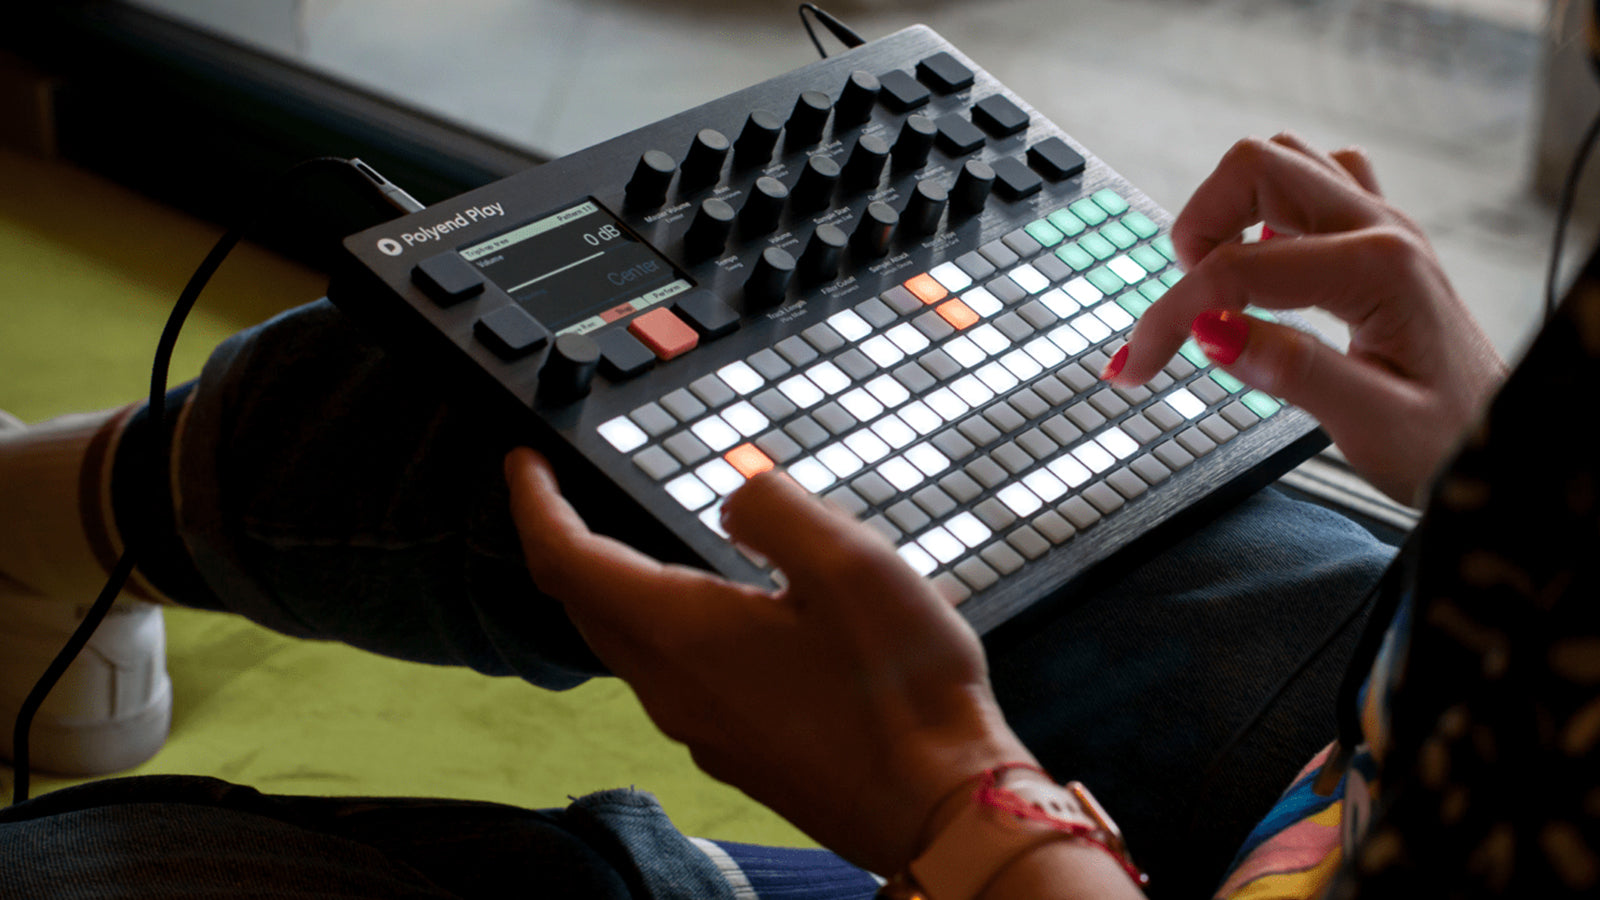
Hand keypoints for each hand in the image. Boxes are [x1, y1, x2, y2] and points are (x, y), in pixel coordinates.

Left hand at [504, 448, 1033, 874]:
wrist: (937, 809)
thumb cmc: (902, 694)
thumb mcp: (851, 563)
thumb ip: (774, 509)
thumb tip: (733, 498)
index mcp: (683, 633)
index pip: (566, 560)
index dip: (534, 503)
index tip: (523, 463)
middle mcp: (673, 688)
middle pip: (586, 604)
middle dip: (564, 541)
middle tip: (564, 492)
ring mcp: (701, 727)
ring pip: (629, 642)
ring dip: (616, 584)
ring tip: (636, 539)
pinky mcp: (735, 748)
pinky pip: (674, 674)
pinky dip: (666, 625)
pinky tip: (720, 611)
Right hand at [1106, 133, 1506, 505]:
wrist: (1497, 444)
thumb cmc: (1447, 441)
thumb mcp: (1372, 427)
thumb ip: (1292, 373)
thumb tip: (1211, 332)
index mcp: (1378, 272)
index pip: (1238, 269)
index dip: (1169, 316)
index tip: (1135, 368)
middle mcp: (1381, 229)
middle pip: (1254, 166)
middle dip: (1194, 231)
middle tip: (1183, 307)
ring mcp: (1381, 224)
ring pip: (1280, 160)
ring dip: (1227, 212)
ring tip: (1216, 286)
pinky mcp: (1376, 235)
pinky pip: (1312, 180)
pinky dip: (1266, 209)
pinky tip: (1263, 264)